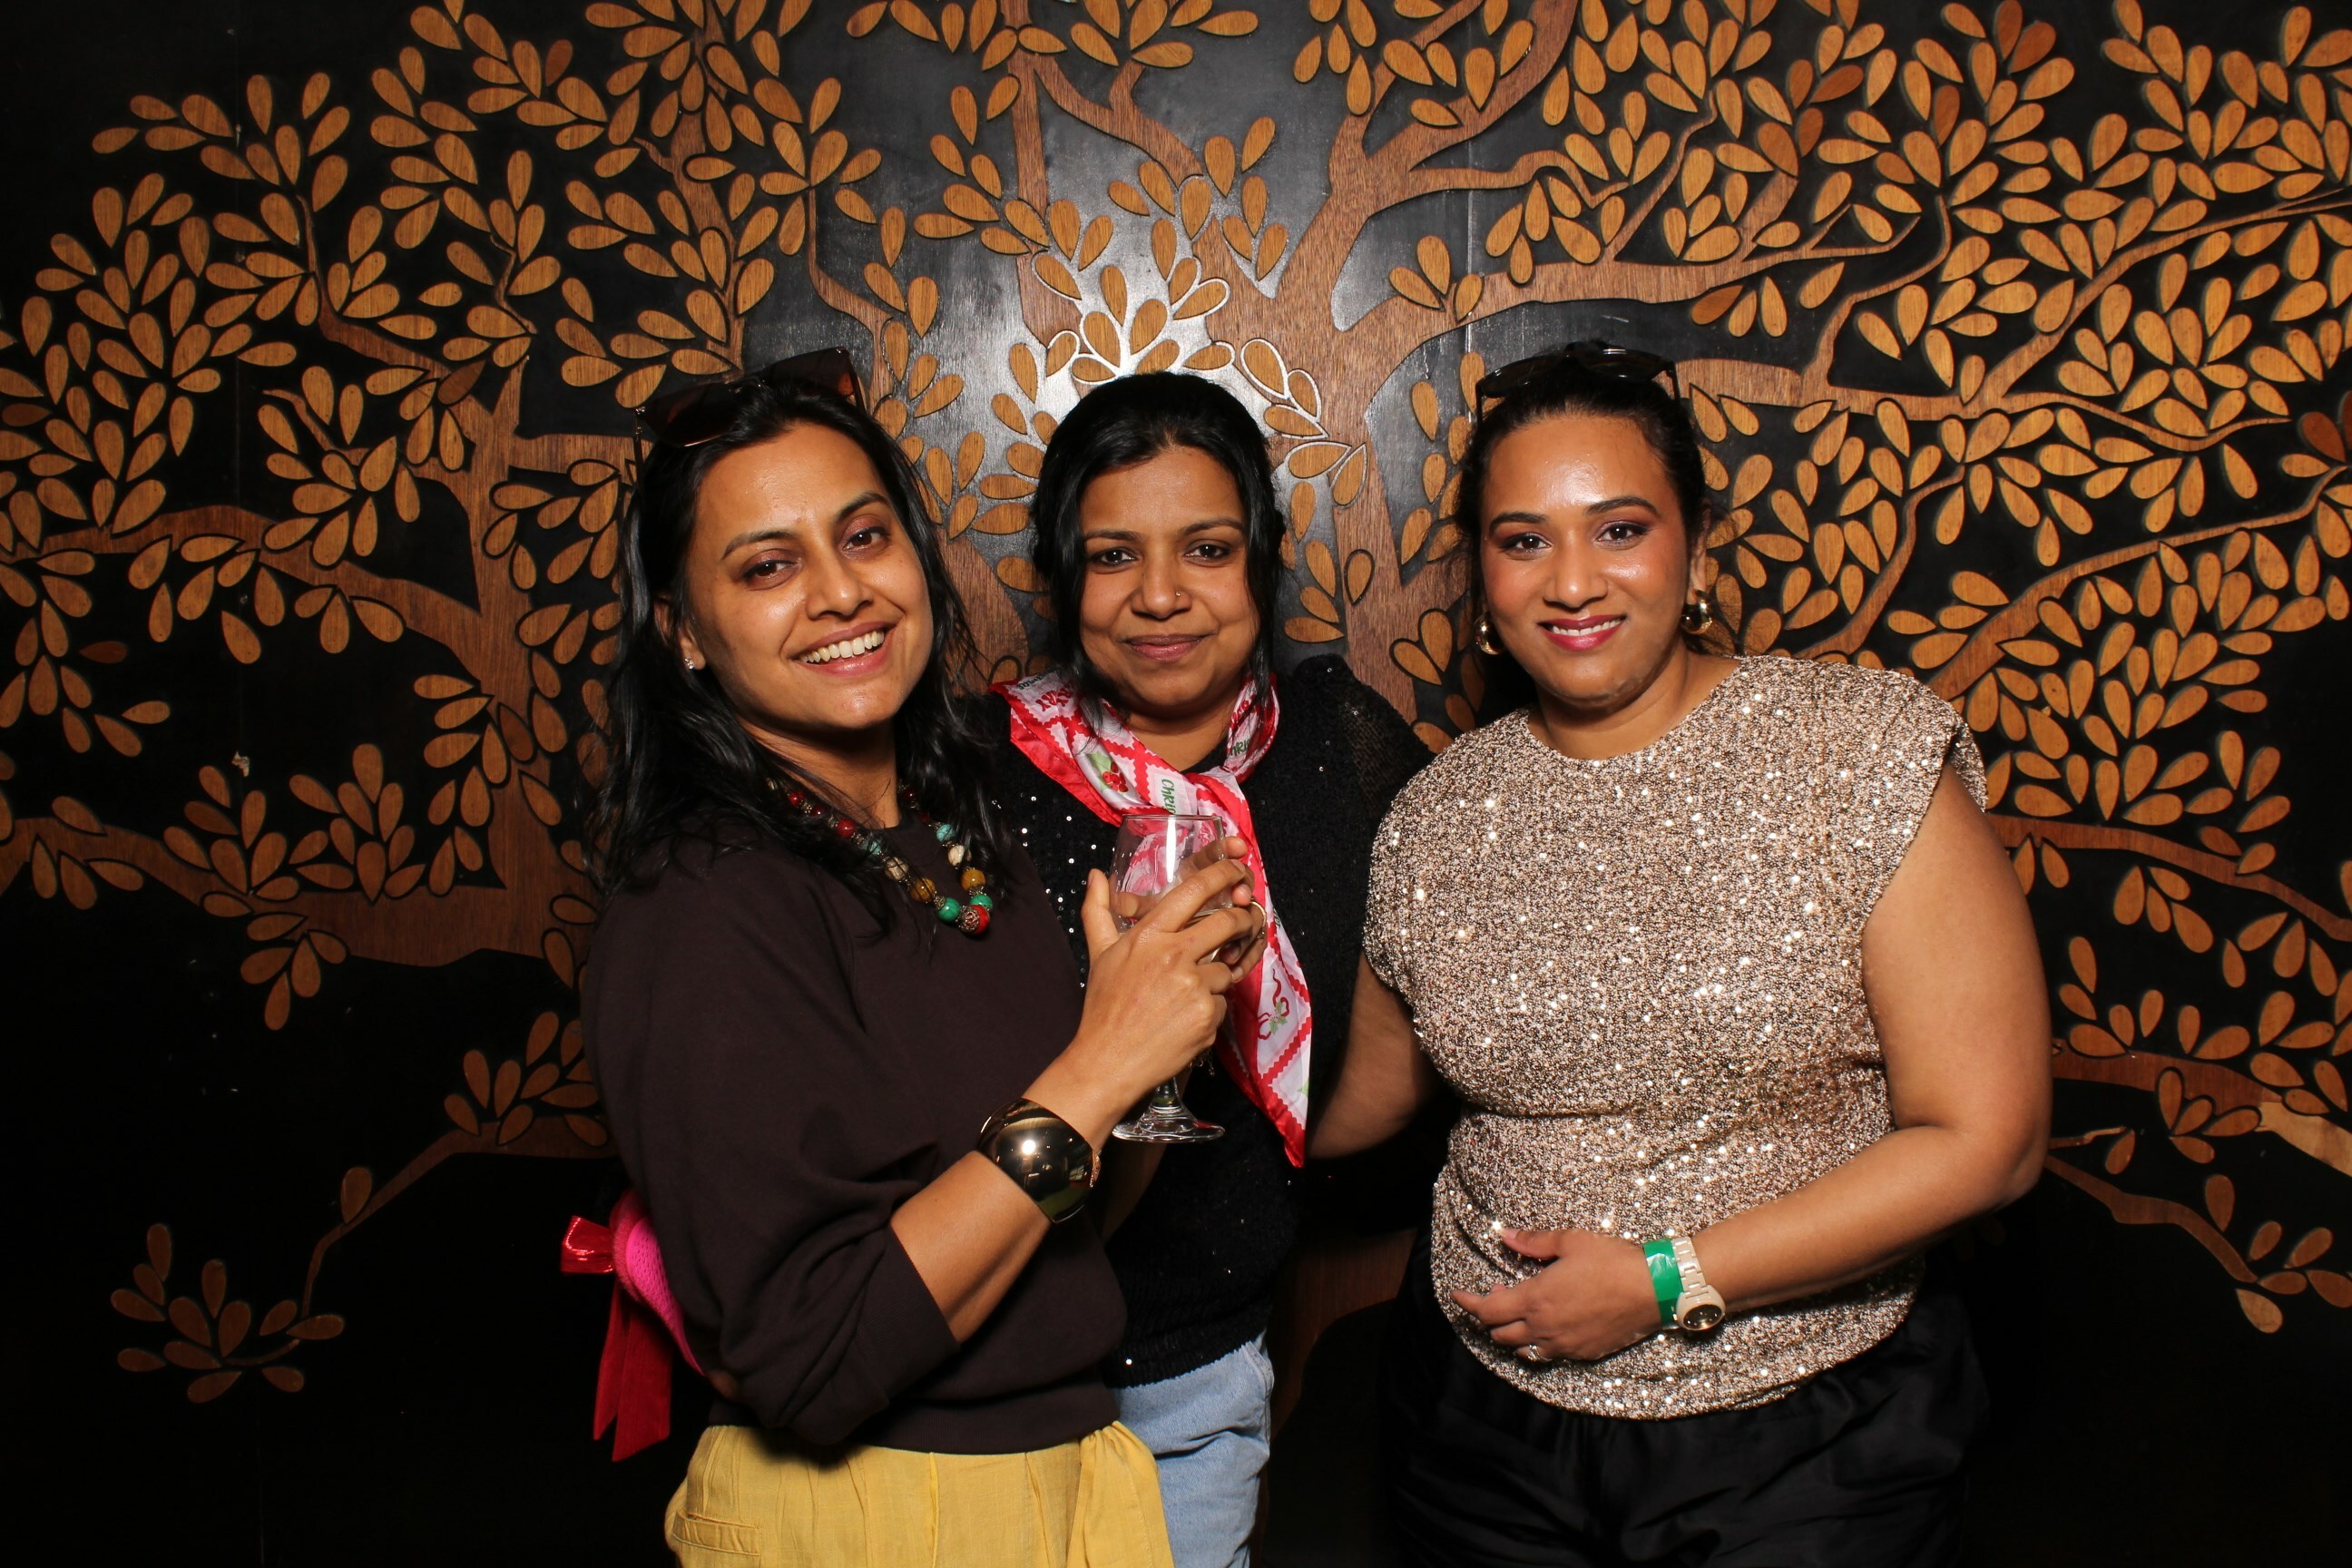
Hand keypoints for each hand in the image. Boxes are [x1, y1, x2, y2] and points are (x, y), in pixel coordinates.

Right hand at [1032, 858, 1263, 1143]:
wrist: (1109, 1060)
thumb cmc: (1104, 1006)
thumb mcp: (1099, 953)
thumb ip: (1099, 910)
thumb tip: (1096, 874)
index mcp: (1149, 935)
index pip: (1194, 890)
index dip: (1222, 874)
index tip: (1236, 871)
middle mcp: (1173, 955)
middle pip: (1227, 923)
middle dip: (1243, 920)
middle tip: (1245, 922)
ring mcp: (1193, 986)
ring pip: (1225, 969)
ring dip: (1215, 979)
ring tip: (1185, 996)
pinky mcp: (1206, 1016)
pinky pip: (1221, 1002)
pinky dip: (1209, 1010)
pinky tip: (1185, 1020)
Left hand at [1449, 1228, 1661, 1363]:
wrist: (1656, 1289)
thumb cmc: (1613, 1261)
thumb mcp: (1570, 1242)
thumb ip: (1533, 1242)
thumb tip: (1505, 1236)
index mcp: (1535, 1300)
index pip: (1487, 1310)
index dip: (1468, 1304)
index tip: (1458, 1296)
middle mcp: (1545, 1328)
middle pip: (1500, 1335)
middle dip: (1489, 1318)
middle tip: (1496, 1294)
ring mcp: (1564, 1345)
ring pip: (1523, 1350)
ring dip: (1512, 1334)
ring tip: (1519, 1313)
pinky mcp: (1584, 1353)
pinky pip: (1549, 1356)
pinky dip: (1537, 1345)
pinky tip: (1547, 1327)